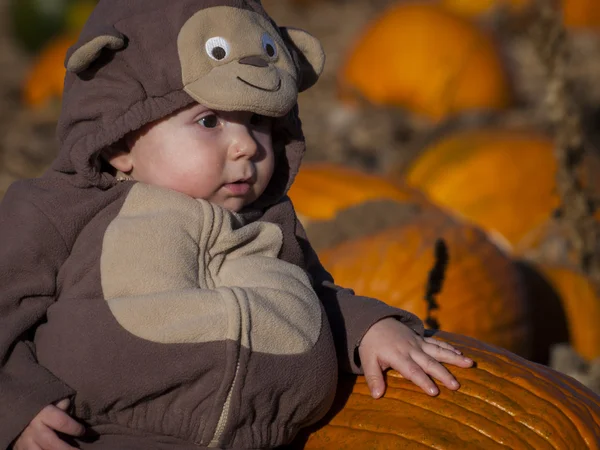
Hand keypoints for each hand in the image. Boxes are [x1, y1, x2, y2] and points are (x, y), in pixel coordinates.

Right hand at [13, 399, 84, 449]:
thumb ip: (60, 403)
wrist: (13, 414)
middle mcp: (33, 430)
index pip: (61, 422)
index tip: (83, 431)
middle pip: (52, 444)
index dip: (75, 428)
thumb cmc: (38, 407)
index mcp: (42, 414)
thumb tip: (68, 403)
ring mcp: (26, 442)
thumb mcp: (49, 401)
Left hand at [358, 318, 472, 397]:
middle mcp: (411, 349)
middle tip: (456, 385)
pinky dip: (449, 348)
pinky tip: (461, 353)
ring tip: (469, 364)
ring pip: (438, 350)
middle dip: (443, 374)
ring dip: (454, 357)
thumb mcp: (368, 361)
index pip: (412, 371)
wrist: (373, 321)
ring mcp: (417, 342)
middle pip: (429, 362)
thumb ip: (373, 378)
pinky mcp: (421, 338)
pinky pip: (437, 343)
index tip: (435, 392)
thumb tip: (376, 396)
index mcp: (398, 356)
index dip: (423, 381)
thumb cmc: (371, 345)